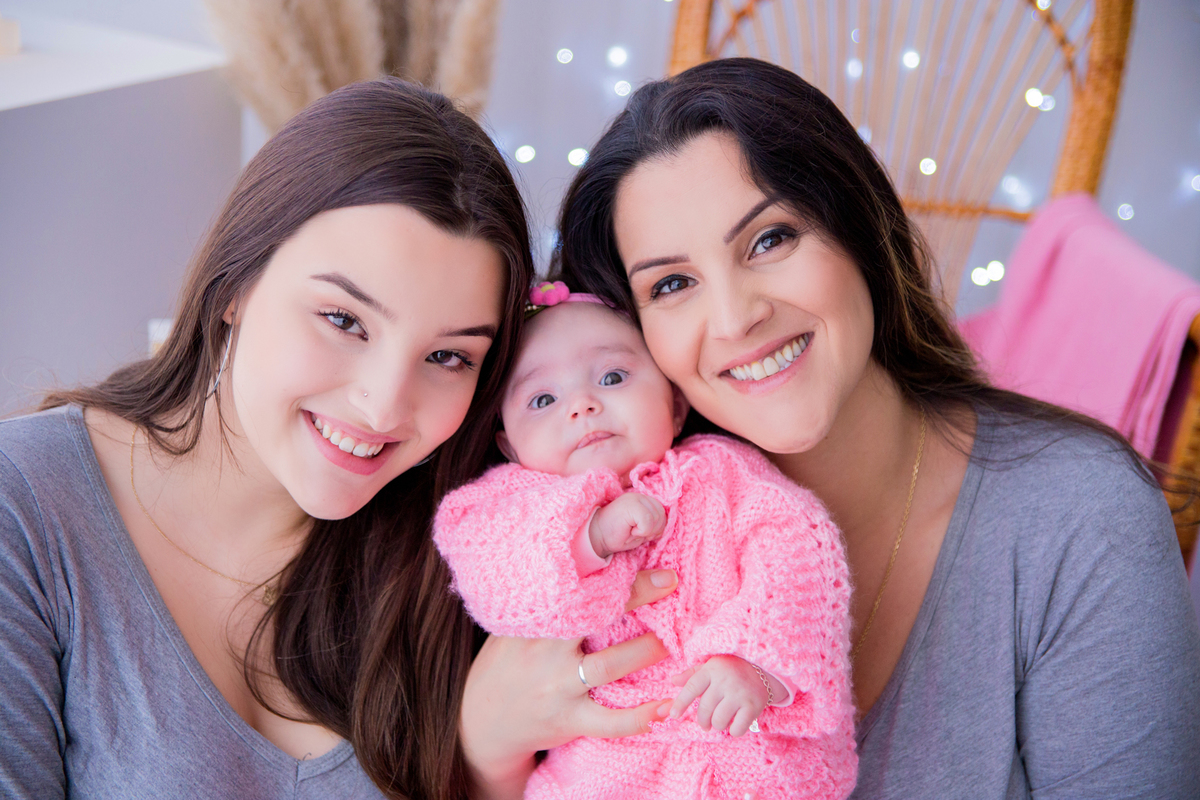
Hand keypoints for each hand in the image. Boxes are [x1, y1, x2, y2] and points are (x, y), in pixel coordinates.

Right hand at [460, 569, 676, 799]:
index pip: (573, 588)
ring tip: (672, 641)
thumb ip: (549, 608)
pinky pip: (609, 721)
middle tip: (670, 581)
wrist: (481, 721)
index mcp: (536, 622)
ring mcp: (557, 687)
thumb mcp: (516, 628)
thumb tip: (591, 568)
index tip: (638, 549)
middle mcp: (545, 650)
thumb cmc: (508, 664)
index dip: (608, 569)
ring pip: (608, 666)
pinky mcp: (567, 720)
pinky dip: (640, 717)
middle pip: (595, 617)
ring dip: (645, 652)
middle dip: (636, 596)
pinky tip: (664, 708)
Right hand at [589, 492, 665, 559]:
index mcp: (644, 500)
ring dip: (647, 531)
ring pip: (657, 517)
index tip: (640, 532)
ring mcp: (636, 499)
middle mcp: (641, 496)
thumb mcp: (641, 530)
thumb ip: (654, 524)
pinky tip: (630, 531)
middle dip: (653, 530)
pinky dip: (642, 531)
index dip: (656, 528)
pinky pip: (649, 521)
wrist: (596, 537)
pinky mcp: (632, 505)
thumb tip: (666, 528)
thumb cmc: (618, 535)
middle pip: (662, 515)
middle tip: (636, 533)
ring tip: (632, 531)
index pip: (663, 513)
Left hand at [668, 655, 776, 737]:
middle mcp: (724, 681)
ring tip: (721, 720)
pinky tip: (735, 724)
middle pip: (705, 709)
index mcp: (711, 670)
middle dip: (703, 721)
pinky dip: (734, 731)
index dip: (681, 703)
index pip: (692, 688)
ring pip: (719, 721)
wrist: (764, 670)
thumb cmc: (731, 670)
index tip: (674, 715)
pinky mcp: (752, 705)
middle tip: (705, 724)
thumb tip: (673, 681)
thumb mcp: (711, 667)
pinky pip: (737, 728)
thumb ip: (691, 676)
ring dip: (718, 725)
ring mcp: (739, 693)